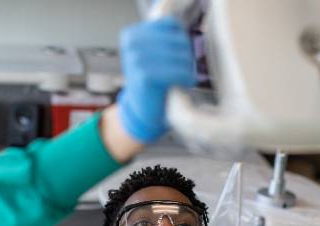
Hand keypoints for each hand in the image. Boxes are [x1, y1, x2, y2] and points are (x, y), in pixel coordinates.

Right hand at [118, 17, 195, 142]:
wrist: (143, 111)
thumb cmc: (153, 81)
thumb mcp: (155, 53)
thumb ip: (164, 34)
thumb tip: (175, 22)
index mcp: (132, 34)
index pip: (170, 24)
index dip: (181, 40)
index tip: (177, 56)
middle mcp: (132, 43)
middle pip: (178, 39)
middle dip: (186, 56)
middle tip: (183, 70)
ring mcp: (135, 58)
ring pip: (180, 55)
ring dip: (188, 68)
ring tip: (184, 77)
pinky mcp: (143, 75)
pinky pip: (177, 71)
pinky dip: (185, 78)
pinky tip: (183, 84)